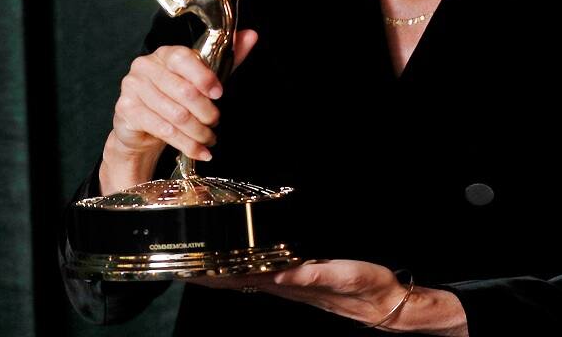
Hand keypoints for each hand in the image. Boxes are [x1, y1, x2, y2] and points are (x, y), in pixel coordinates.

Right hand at [99, 29, 258, 193]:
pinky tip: (198, 150)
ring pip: (175, 114)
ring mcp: (133, 87)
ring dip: (198, 132)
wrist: (142, 126)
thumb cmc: (174, 98)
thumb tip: (251, 36)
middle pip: (183, 91)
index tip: (219, 94)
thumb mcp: (203, 78)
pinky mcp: (127, 110)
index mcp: (166, 54)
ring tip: (209, 138)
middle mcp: (146, 66)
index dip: (204, 77)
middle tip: (215, 122)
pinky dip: (185, 144)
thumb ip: (227, 58)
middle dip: (206, 112)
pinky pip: (162, 129)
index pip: (184, 59)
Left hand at [187, 260, 467, 334]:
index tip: (185, 266)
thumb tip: (278, 273)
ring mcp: (290, 282)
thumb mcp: (337, 275)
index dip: (212, 273)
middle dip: (206, 271)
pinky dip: (247, 264)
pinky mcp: (301, 277)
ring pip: (246, 275)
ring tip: (198, 260)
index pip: (239, 277)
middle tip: (177, 260)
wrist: (383, 301)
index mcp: (287, 282)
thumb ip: (308, 275)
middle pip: (235, 277)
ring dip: (222, 268)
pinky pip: (265, 270)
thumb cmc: (362, 288)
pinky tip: (241, 259)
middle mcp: (282, 283)